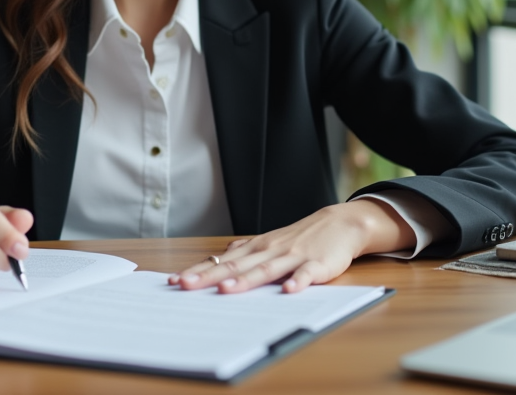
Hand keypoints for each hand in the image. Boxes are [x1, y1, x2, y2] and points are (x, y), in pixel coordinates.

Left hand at [167, 199, 415, 293]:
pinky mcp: (317, 265)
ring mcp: (293, 257)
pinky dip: (297, 282)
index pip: (222, 262)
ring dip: (245, 280)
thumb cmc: (302, 237)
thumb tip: (220, 257)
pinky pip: (306, 274)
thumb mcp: (270, 242)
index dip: (199, 271)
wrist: (340, 224)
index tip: (175, 281)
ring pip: (265, 271)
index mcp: (257, 249)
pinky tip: (288, 291)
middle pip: (236, 267)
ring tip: (225, 290)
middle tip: (185, 285)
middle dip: (209, 277)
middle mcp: (269, 251)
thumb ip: (246, 251)